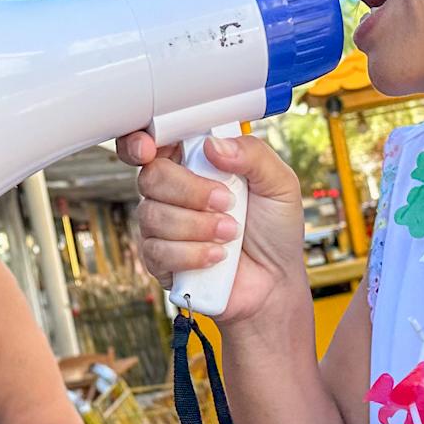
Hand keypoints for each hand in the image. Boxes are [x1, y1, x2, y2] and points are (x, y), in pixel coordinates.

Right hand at [115, 131, 307, 324]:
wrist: (275, 282)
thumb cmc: (275, 231)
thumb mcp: (280, 183)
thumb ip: (253, 154)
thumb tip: (214, 145)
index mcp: (197, 164)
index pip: (156, 142)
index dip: (142, 142)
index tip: (150, 148)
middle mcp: (173, 192)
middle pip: (151, 176)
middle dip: (190, 190)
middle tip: (227, 202)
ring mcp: (162, 226)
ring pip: (153, 214)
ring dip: (198, 226)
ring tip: (231, 233)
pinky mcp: (160, 260)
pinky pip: (157, 250)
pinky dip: (192, 254)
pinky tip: (217, 256)